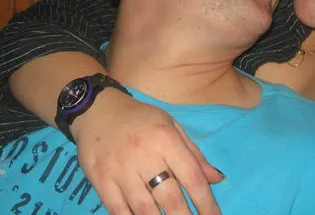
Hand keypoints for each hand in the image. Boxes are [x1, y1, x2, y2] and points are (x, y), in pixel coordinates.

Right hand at [71, 88, 223, 213]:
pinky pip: (117, 210)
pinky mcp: (101, 180)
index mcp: (166, 139)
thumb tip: (216, 179)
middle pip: (170, 198)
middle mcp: (145, 156)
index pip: (192, 176)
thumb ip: (194, 153)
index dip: (206, 202)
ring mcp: (121, 170)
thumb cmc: (141, 118)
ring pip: (144, 209)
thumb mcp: (171, 125)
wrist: (99, 110)